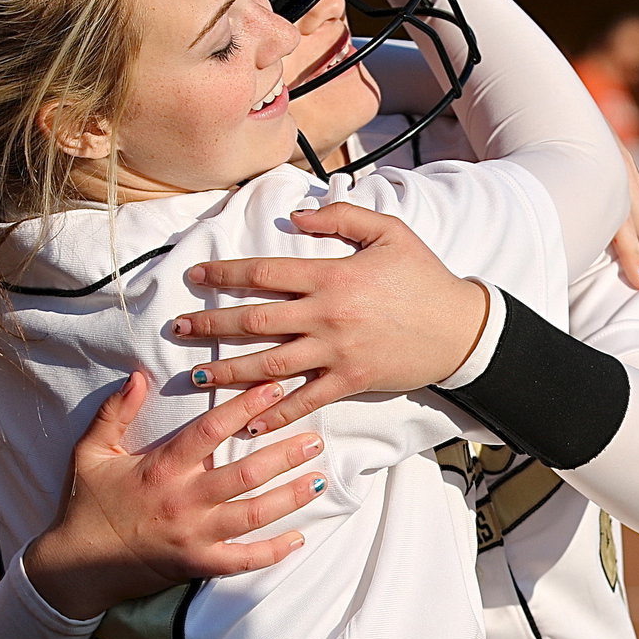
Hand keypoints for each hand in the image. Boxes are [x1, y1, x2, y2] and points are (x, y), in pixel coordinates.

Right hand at [24, 374, 325, 619]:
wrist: (74, 568)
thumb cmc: (86, 505)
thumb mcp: (91, 452)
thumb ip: (115, 412)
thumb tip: (138, 374)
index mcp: (160, 469)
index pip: (211, 431)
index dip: (245, 407)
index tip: (274, 388)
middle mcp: (183, 502)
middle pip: (245, 474)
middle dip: (284, 454)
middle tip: (316, 438)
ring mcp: (193, 537)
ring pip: (253, 516)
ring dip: (290, 497)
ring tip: (320, 479)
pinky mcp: (197, 566)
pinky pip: (243, 561)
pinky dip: (273, 552)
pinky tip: (299, 538)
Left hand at [172, 202, 488, 433]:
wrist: (460, 328)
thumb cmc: (423, 275)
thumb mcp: (388, 231)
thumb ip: (340, 218)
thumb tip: (296, 216)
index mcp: (331, 277)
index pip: (264, 274)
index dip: (225, 274)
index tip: (196, 276)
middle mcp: (326, 317)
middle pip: (255, 322)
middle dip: (212, 326)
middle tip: (178, 328)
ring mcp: (336, 353)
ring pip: (271, 365)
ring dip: (230, 371)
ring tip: (198, 374)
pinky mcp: (349, 382)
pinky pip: (305, 400)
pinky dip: (275, 414)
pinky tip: (248, 422)